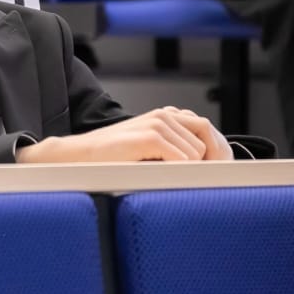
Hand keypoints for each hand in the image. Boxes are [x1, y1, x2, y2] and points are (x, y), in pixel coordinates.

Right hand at [16, 107, 232, 162]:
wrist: (80, 157)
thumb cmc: (112, 158)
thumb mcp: (148, 149)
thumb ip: (173, 147)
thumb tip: (204, 165)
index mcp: (167, 115)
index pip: (206, 130)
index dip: (213, 153)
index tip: (210, 173)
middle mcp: (165, 114)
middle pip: (207, 141)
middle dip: (204, 162)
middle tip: (189, 179)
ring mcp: (158, 123)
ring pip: (197, 153)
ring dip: (185, 168)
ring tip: (161, 175)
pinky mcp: (151, 136)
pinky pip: (182, 158)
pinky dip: (176, 171)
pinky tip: (157, 174)